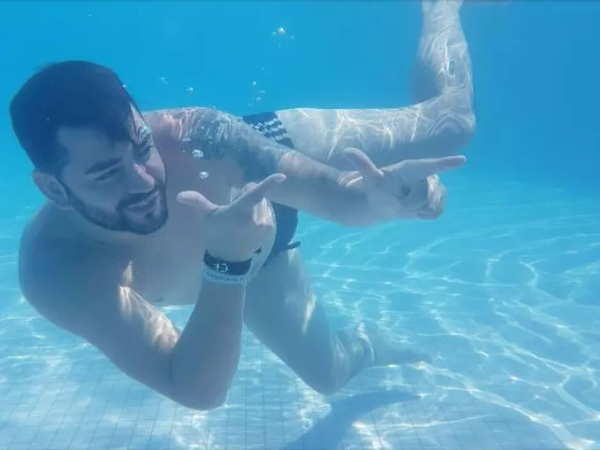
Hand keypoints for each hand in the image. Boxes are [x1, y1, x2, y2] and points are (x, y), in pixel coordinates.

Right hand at [176, 174, 285, 260]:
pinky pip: (266, 214)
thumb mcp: (207, 217)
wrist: (228, 259)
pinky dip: (260, 215)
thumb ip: (197, 202)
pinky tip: (249, 225)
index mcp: (239, 210)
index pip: (256, 194)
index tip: (282, 176)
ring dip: (255, 206)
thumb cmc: (216, 234)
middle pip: (257, 195)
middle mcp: (254, 217)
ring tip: (242, 219)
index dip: (269, 184)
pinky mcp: (268, 229)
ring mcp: (263, 223)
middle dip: (249, 196)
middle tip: (236, 209)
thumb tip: (180, 195)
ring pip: (263, 204)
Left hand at [342, 148, 465, 219]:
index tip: (462, 161)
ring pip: (431, 206)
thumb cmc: (378, 188)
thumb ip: (362, 164)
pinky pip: (435, 213)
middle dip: (409, 204)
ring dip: (416, 211)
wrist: (384, 202)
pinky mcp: (440, 198)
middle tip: (400, 199)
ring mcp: (436, 186)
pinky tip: (416, 210)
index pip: (430, 165)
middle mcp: (428, 174)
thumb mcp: (370, 179)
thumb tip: (347, 150)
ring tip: (407, 203)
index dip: (446, 164)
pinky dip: (424, 215)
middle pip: (424, 197)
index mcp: (412, 167)